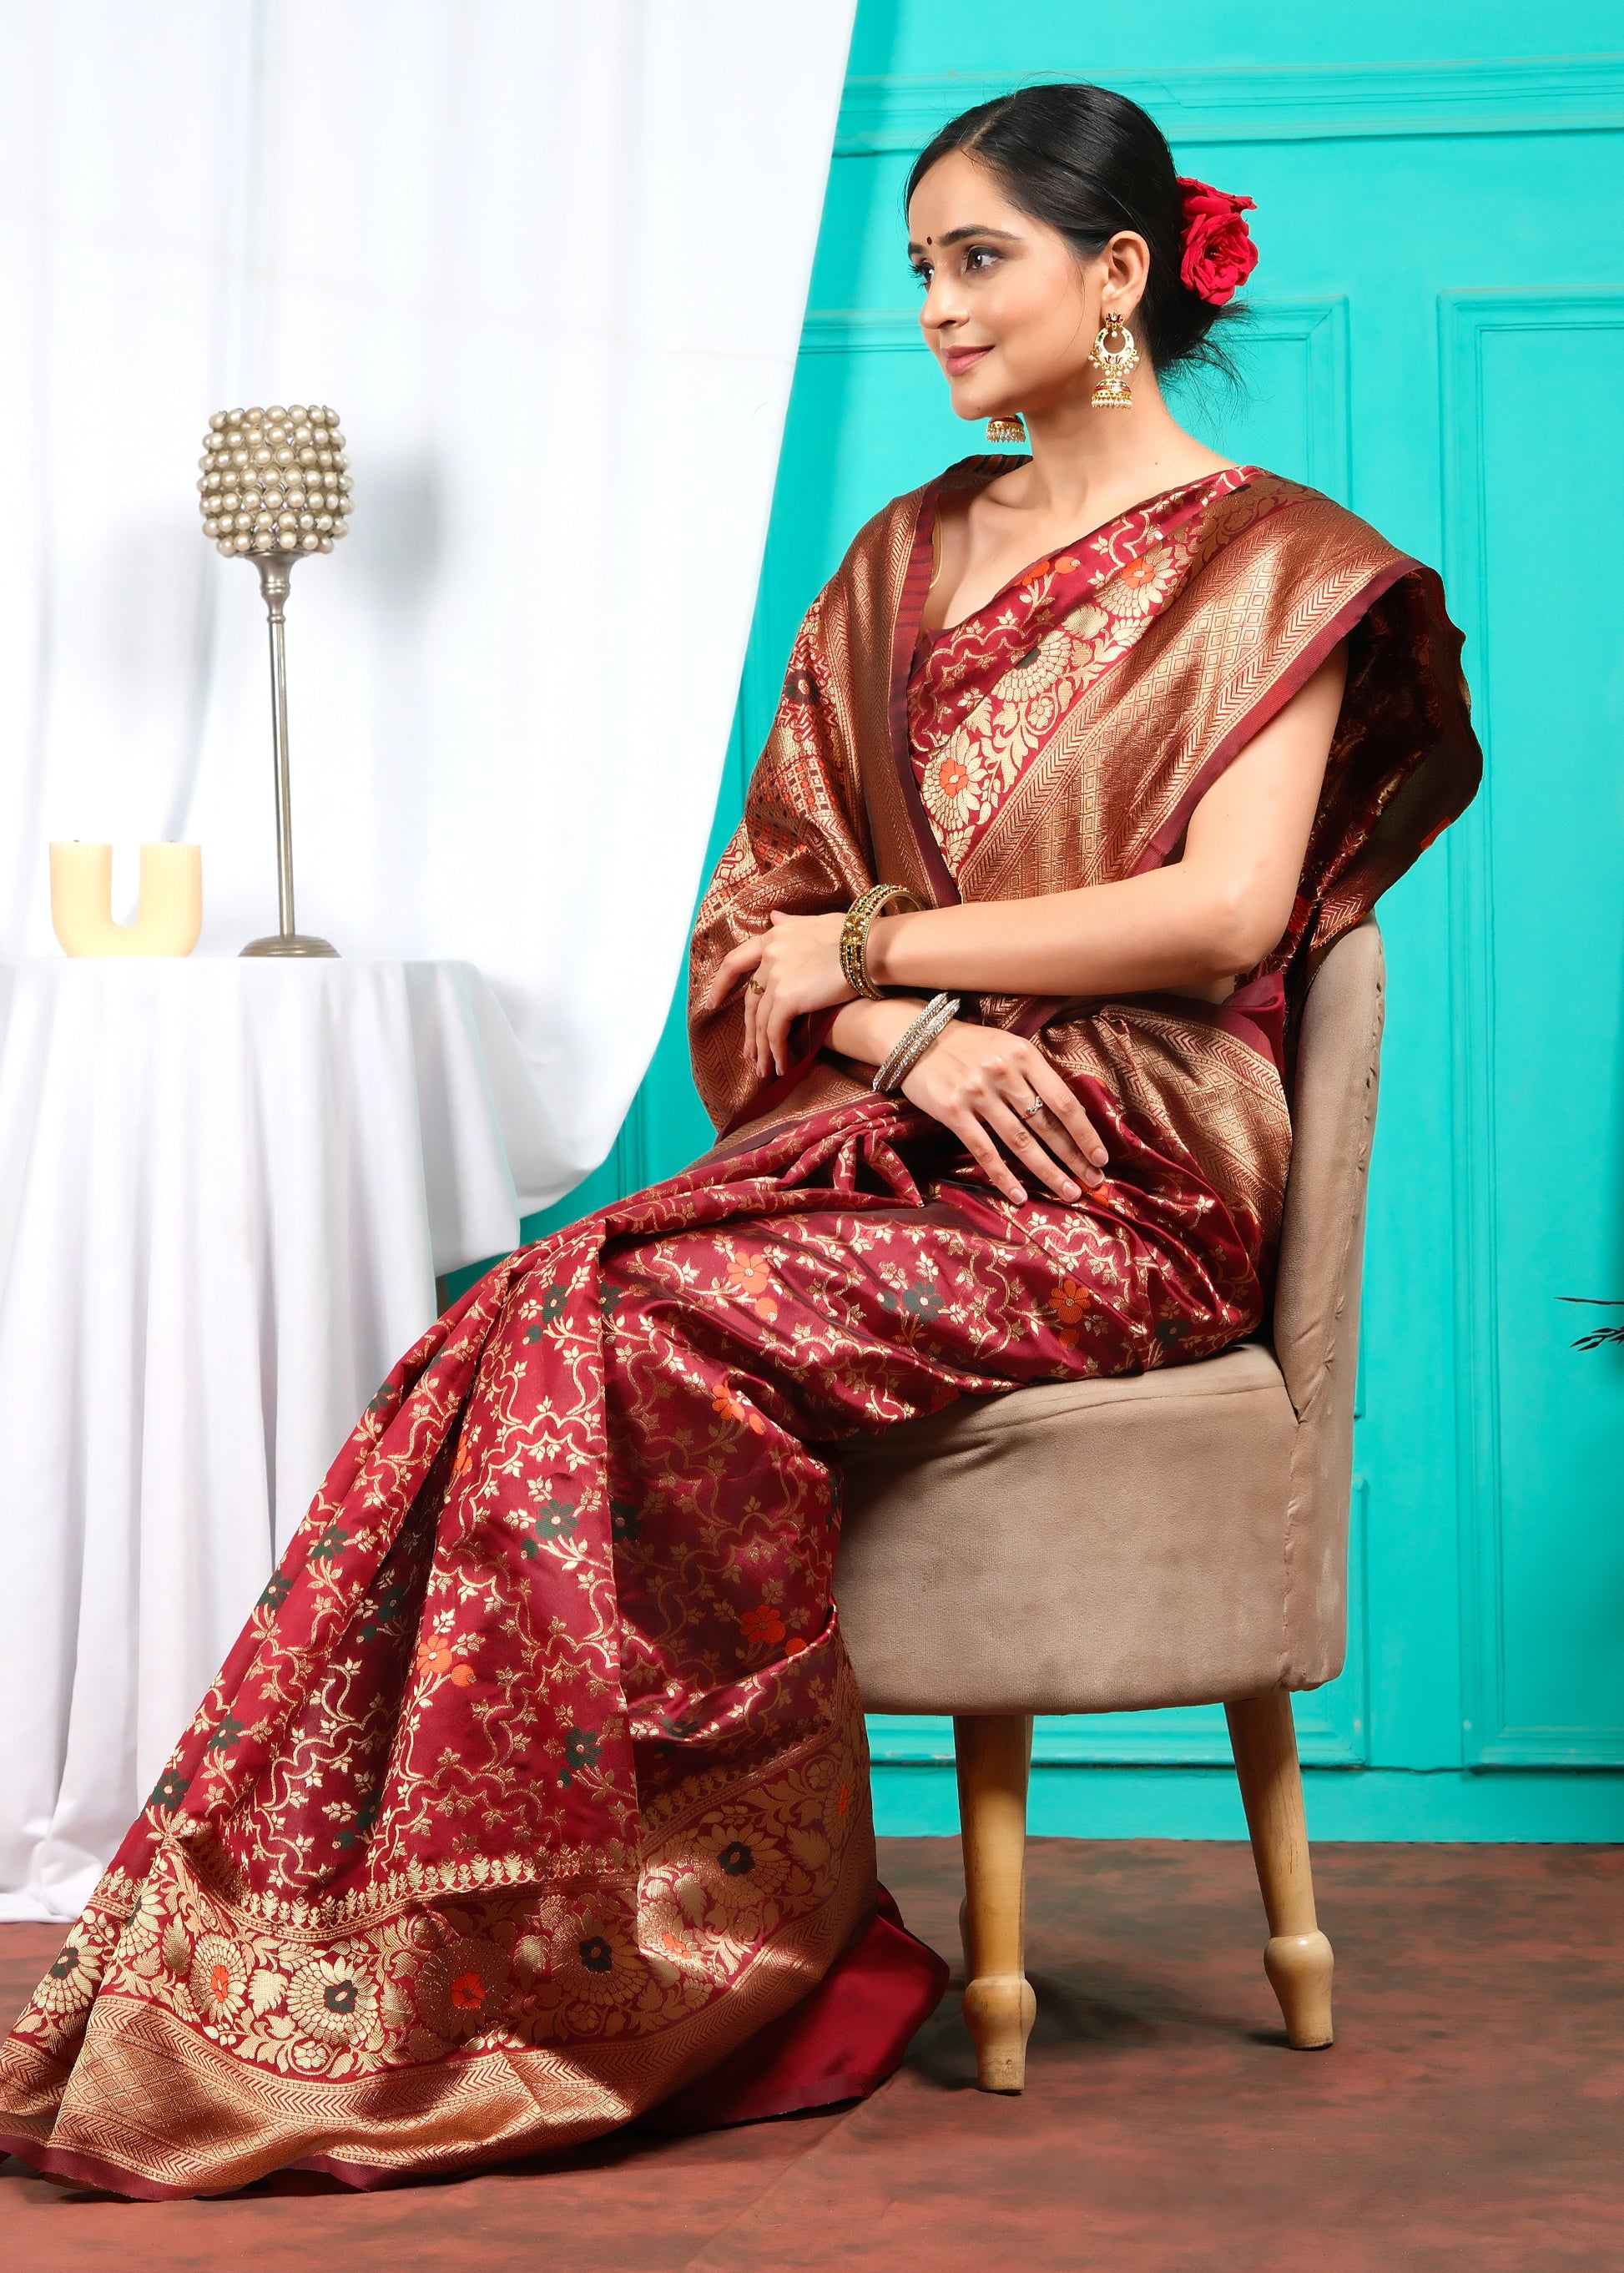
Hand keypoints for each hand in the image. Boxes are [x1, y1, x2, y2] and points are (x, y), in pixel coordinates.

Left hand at [707, 910, 853, 1078]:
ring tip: (765, 1071)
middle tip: (748, 1055)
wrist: (870, 946)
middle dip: (748, 1031)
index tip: (711, 1002)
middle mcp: (769, 956)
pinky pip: (775, 1033)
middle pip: (750, 1001)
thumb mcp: (817, 923)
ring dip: (763, 1050)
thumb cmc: (854, 934)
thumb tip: (774, 917)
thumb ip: (792, 924)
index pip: (736, 962)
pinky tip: (783, 1067)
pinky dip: (777, 1052)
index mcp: (773, 937)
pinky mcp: (787, 998)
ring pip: (760, 1022)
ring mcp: (776, 977)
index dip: (722, 984)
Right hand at [899, 1021, 1107, 1203]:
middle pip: (1047, 1126)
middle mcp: (1003, 1073)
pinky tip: (1020, 1196)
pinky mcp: (953, 1112)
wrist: (916, 1039)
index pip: (1064, 1102)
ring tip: (1069, 1192)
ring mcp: (978, 1094)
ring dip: (1048, 1172)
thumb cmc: (970, 1046)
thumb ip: (1035, 1075)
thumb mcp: (1008, 1047)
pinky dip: (1005, 1177)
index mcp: (1024, 1055)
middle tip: (1094, 1182)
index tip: (1101, 1156)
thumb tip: (1070, 1114)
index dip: (1085, 1133)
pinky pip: (985, 1152)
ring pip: (1021, 1143)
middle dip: (1074, 1158)